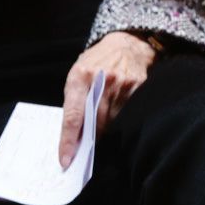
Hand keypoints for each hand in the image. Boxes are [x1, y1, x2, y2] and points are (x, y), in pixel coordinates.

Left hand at [57, 31, 156, 167]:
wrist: (125, 44)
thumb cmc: (95, 63)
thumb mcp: (77, 75)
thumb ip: (75, 101)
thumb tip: (76, 135)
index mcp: (79, 77)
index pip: (72, 116)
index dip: (68, 141)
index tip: (66, 160)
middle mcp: (100, 81)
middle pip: (95, 122)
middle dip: (90, 138)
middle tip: (86, 150)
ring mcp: (122, 84)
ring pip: (114, 122)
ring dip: (108, 130)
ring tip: (103, 131)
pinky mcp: (138, 88)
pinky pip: (130, 114)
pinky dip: (124, 122)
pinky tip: (121, 119)